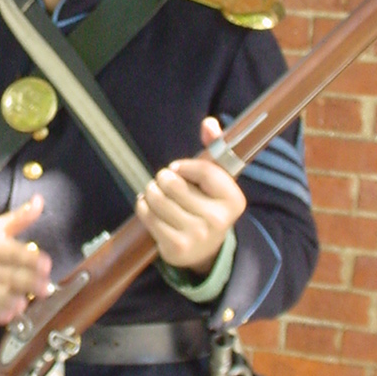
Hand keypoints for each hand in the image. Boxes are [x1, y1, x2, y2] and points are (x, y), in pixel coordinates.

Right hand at [0, 195, 52, 325]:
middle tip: (45, 288)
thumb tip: (40, 201)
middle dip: (30, 284)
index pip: (14, 253)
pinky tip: (8, 314)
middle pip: (11, 277)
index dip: (32, 259)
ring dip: (13, 301)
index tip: (46, 264)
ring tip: (25, 303)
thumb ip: (19, 218)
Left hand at [135, 118, 245, 274]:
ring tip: (155, 193)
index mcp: (234, 200)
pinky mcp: (176, 247)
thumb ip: (215, 148)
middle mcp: (218, 220)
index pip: (205, 171)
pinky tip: (148, 206)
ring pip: (157, 199)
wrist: (205, 252)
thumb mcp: (217, 180)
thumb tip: (209, 123)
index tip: (177, 168)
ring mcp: (197, 235)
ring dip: (150, 191)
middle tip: (164, 182)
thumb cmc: (206, 206)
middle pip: (174, 184)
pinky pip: (148, 215)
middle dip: (162, 178)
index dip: (185, 166)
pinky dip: (142, 206)